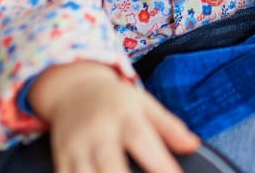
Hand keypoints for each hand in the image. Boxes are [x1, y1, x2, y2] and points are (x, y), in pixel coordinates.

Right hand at [29, 61, 200, 172]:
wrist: (73, 90)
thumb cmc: (116, 102)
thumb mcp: (145, 105)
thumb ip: (169, 127)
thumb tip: (193, 145)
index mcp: (123, 115)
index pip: (142, 140)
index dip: (159, 164)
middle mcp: (98, 132)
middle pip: (110, 165)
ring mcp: (76, 147)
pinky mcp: (61, 159)